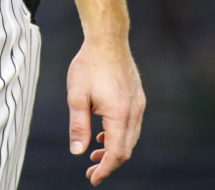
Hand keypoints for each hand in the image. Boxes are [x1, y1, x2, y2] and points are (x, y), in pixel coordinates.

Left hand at [67, 35, 145, 185]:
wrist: (107, 39)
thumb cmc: (89, 65)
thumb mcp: (76, 96)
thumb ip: (78, 126)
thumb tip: (77, 151)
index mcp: (119, 115)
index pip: (116, 153)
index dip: (105, 170)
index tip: (92, 179)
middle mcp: (134, 112)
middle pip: (125, 149)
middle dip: (109, 163)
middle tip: (91, 170)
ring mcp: (138, 104)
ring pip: (130, 138)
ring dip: (114, 149)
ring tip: (95, 153)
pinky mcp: (138, 97)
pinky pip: (132, 125)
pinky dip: (119, 135)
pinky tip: (103, 134)